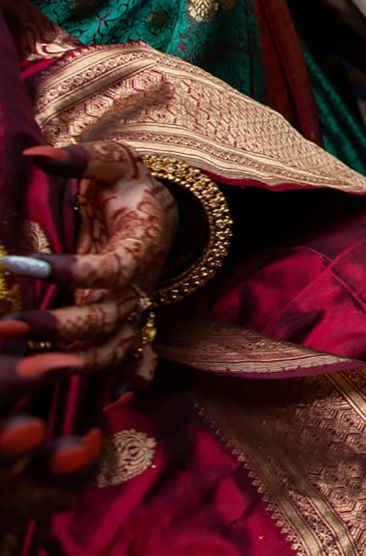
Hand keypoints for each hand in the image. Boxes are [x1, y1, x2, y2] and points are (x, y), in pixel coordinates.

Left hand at [0, 142, 176, 477]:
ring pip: (112, 348)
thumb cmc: (132, 186)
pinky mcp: (128, 325)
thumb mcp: (114, 162)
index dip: (71, 272)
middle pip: (105, 319)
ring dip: (72, 361)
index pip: (110, 269)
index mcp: (140, 247)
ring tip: (25, 362)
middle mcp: (140, 286)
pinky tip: (98, 398)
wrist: (160, 211)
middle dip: (57, 328)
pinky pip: (134, 362)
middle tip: (6, 327)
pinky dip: (126, 382)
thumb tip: (34, 157)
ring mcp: (134, 310)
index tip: (19, 264)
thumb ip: (80, 160)